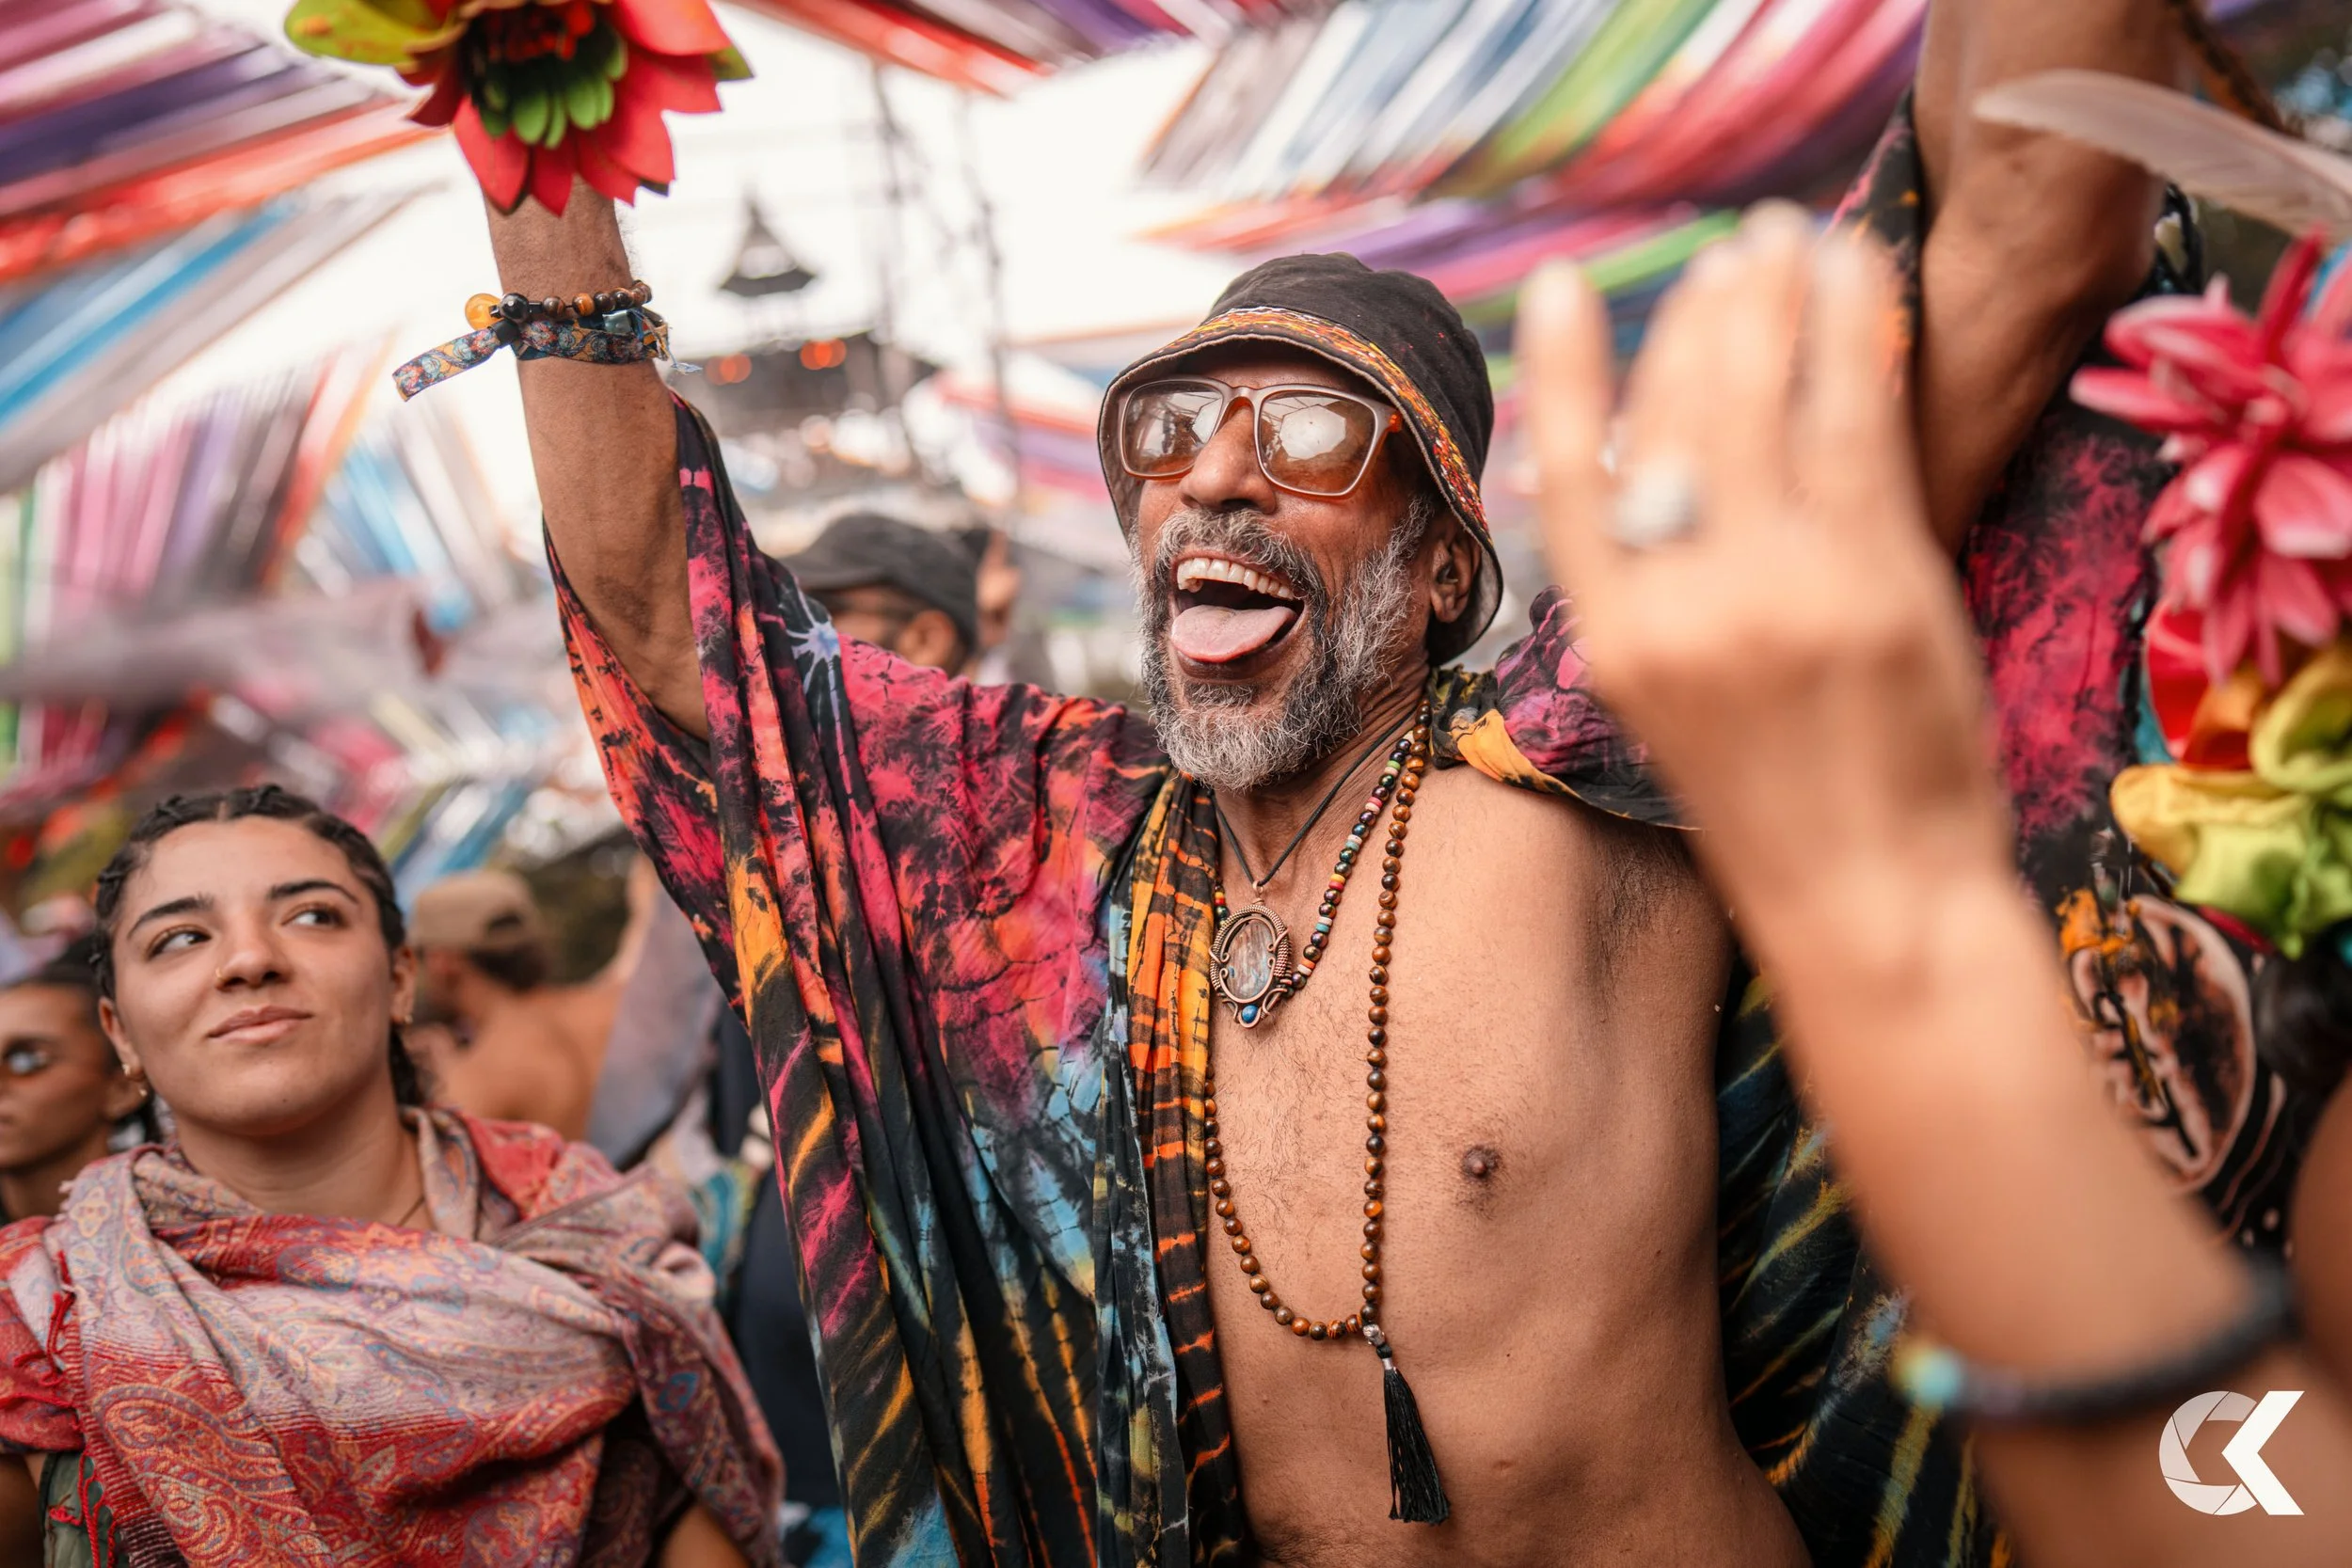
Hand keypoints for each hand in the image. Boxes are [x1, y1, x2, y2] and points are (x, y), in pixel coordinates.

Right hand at [1521, 206, 2014, 955]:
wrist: (1874, 902)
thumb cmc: (1779, 809)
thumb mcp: (1675, 708)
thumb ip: (1657, 593)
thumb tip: (1646, 469)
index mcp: (1617, 645)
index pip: (1572, 475)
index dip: (1563, 373)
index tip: (1561, 287)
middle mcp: (1685, 610)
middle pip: (1680, 420)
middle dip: (1707, 316)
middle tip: (1736, 252)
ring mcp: (1783, 594)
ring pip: (1767, 405)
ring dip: (1780, 303)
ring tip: (1794, 241)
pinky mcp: (1879, 584)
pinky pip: (1857, 432)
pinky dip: (1858, 346)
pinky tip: (1863, 288)